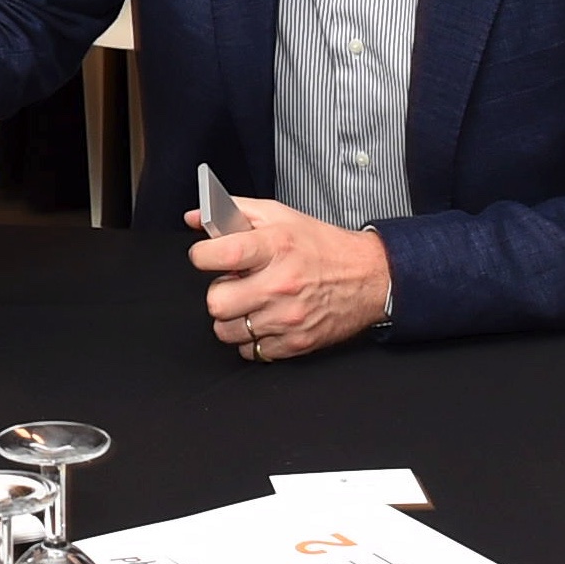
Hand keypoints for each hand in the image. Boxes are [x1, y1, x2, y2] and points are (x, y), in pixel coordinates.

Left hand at [189, 197, 390, 358]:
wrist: (369, 277)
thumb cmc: (321, 246)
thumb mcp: (279, 216)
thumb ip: (233, 212)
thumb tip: (195, 217)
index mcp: (275, 247)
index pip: (218, 256)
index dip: (202, 256)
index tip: (206, 256)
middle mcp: (281, 284)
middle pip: (216, 302)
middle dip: (219, 292)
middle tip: (234, 284)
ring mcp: (288, 318)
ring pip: (227, 331)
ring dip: (232, 318)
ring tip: (249, 303)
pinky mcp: (295, 343)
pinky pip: (250, 351)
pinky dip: (252, 339)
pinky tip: (264, 320)